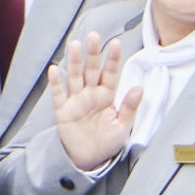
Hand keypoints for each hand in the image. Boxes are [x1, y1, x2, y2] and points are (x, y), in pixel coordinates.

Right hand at [48, 31, 134, 170]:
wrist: (89, 159)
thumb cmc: (108, 141)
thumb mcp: (123, 126)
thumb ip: (130, 107)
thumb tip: (140, 88)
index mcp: (107, 96)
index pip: (110, 73)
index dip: (112, 59)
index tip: (116, 43)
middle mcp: (90, 94)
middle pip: (91, 70)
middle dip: (92, 53)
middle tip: (94, 35)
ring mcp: (75, 100)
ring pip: (74, 77)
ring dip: (75, 62)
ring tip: (75, 45)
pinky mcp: (62, 111)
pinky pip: (58, 95)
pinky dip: (56, 83)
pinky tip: (54, 69)